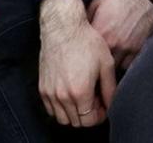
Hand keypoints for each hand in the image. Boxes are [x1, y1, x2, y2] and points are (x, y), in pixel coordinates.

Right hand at [37, 0, 115, 127]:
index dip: (100, 116)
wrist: (64, 29)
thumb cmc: (87, 43)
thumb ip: (110, 88)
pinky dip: (61, 108)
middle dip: (88, 115)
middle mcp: (62, 96)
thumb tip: (111, 103)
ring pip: (62, 118)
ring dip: (74, 113)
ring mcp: (49, 93)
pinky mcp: (42, 88)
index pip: (89, 120)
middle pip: (75, 122)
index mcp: (80, 92)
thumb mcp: (106, 64)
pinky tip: (72, 94)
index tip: (104, 106)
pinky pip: (50, 109)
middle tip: (96, 100)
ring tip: (84, 97)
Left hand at [87, 0, 152, 69]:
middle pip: (97, 64)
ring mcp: (126, 48)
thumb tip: (80, 28)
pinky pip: (129, 65)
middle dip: (94, 64)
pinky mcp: (139, 48)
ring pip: (114, 68)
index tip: (79, 57)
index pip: (83, 52)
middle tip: (91, 64)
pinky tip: (121, 59)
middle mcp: (111, 43)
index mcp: (98, 32)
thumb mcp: (98, 2)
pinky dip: (124, 63)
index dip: (80, 55)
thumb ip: (87, 18)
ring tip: (106, 63)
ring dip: (109, 66)